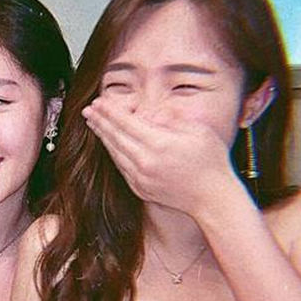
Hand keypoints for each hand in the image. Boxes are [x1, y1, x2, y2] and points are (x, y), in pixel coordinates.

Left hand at [82, 97, 238, 216]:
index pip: (126, 123)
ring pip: (115, 153)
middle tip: (88, 109)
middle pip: (115, 137)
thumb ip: (172, 119)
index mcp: (159, 144)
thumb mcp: (198, 130)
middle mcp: (146, 162)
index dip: (110, 111)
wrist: (213, 198)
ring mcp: (141, 178)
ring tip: (94, 124)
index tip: (99, 102)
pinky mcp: (140, 189)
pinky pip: (121, 168)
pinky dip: (113, 154)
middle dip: (100, 121)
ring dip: (103, 137)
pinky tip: (110, 145)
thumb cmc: (211, 162)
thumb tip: (153, 114)